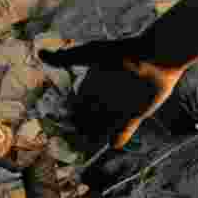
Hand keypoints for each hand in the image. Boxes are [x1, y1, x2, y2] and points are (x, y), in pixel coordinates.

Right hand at [39, 38, 183, 149]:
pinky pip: (123, 132)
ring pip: (102, 130)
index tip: (60, 126)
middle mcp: (103, 99)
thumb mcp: (91, 53)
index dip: (67, 117)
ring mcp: (118, 108)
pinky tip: (113, 143)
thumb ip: (66, 57)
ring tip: (87, 146)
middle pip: (87, 121)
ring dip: (94, 138)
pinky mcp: (135, 115)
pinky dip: (118, 139)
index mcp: (90, 87)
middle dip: (79, 131)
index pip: (75, 107)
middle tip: (72, 141)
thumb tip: (40, 52)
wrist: (156, 56)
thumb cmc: (123, 52)